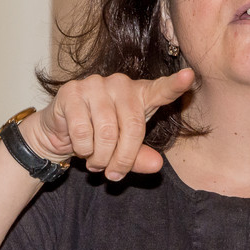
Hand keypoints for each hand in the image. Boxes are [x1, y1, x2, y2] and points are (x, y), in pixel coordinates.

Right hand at [26, 69, 194, 180]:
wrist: (60, 132)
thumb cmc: (99, 137)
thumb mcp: (124, 150)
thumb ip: (140, 157)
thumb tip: (156, 164)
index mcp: (140, 94)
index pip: (161, 89)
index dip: (175, 84)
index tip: (189, 76)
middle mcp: (120, 83)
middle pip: (132, 126)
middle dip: (123, 159)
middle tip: (113, 173)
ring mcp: (95, 84)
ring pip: (107, 132)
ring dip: (100, 157)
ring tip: (95, 161)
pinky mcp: (72, 92)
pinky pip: (84, 132)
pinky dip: (83, 150)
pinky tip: (80, 148)